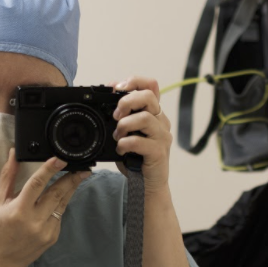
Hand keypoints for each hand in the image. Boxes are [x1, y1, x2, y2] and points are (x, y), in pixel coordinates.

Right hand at [0, 150, 90, 266]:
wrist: (4, 261)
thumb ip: (8, 177)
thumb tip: (14, 155)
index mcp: (19, 210)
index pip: (36, 184)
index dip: (49, 170)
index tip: (60, 159)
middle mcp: (34, 221)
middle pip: (57, 194)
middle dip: (71, 179)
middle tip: (81, 167)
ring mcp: (46, 230)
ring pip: (62, 204)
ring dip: (71, 189)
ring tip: (78, 176)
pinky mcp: (53, 237)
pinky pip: (60, 216)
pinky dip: (60, 205)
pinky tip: (60, 198)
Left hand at [111, 76, 171, 195]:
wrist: (147, 185)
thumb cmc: (135, 158)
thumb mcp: (126, 133)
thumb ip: (121, 116)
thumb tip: (105, 98)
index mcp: (153, 113)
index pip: (151, 85)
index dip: (134, 81)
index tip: (117, 88)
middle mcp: (161, 122)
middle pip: (148, 97)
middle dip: (126, 101)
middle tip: (115, 115)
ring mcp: (162, 136)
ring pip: (145, 118)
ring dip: (124, 125)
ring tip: (117, 136)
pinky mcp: (159, 152)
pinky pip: (140, 141)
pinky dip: (125, 144)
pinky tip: (121, 150)